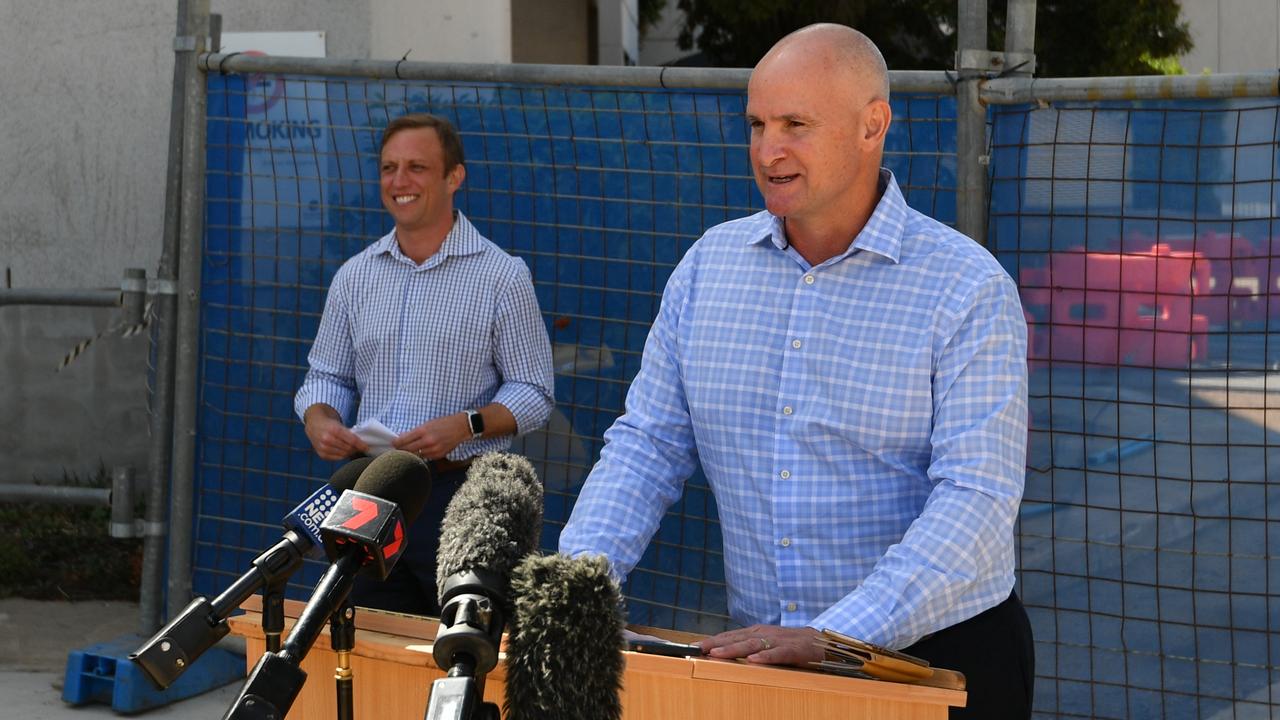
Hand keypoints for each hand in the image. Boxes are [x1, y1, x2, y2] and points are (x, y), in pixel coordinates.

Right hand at [303, 409, 368, 460]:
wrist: (314, 425)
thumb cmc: (330, 424)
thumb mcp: (339, 424)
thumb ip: (349, 433)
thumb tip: (362, 443)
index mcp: (334, 429)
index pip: (351, 440)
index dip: (361, 445)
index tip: (367, 447)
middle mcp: (327, 439)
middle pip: (348, 449)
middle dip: (356, 449)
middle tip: (360, 448)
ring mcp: (323, 448)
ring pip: (343, 455)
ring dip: (350, 453)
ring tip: (353, 449)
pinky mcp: (321, 454)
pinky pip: (337, 458)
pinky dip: (342, 456)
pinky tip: (344, 451)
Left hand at [392, 413, 469, 459]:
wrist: (460, 427)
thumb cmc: (443, 423)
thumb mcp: (427, 424)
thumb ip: (415, 432)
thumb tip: (402, 438)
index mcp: (423, 431)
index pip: (404, 440)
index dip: (396, 443)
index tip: (392, 444)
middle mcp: (427, 441)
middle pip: (408, 450)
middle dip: (401, 450)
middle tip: (396, 450)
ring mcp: (433, 450)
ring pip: (416, 455)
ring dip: (410, 454)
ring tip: (407, 451)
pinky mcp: (438, 455)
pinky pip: (425, 457)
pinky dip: (421, 455)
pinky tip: (420, 451)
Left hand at [698, 625, 822, 665]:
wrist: (823, 643)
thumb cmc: (791, 645)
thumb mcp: (767, 643)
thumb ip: (750, 647)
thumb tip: (725, 654)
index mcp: (757, 632)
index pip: (730, 635)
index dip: (713, 640)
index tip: (694, 645)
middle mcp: (765, 633)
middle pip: (737, 638)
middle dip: (716, 643)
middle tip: (698, 648)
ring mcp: (779, 640)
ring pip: (753, 644)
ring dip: (733, 649)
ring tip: (716, 654)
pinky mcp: (794, 650)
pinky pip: (778, 654)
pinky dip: (765, 656)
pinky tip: (752, 661)